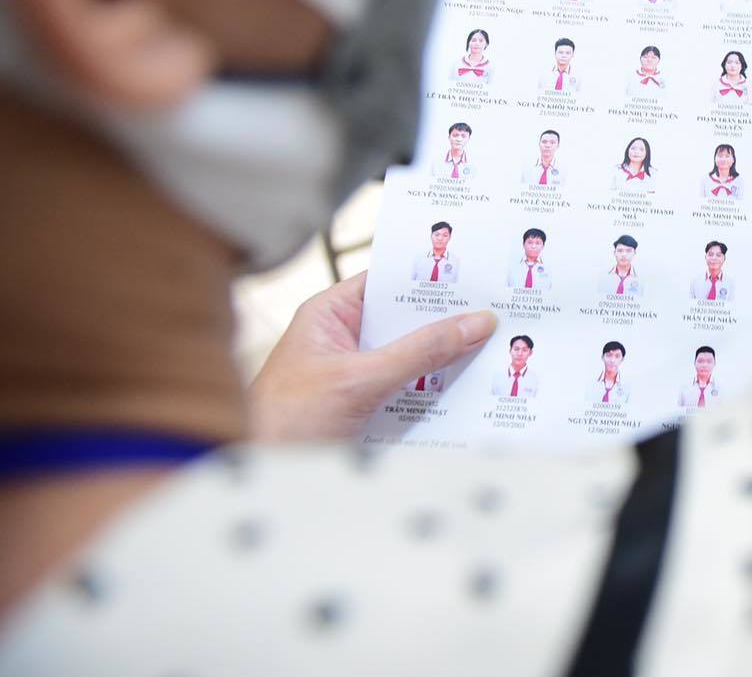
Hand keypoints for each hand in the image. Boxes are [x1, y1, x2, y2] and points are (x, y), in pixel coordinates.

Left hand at [247, 272, 495, 440]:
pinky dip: (434, 393)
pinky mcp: (365, 409)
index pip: (387, 282)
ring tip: (493, 350)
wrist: (257, 476)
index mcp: (330, 315)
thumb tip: (473, 323)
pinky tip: (467, 392)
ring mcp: (355, 376)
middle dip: (446, 322)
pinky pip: (408, 392)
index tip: (474, 274)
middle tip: (495, 314)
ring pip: (411, 359)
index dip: (428, 277)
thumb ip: (419, 352)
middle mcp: (343, 340)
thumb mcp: (360, 380)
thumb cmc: (284, 421)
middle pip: (406, 322)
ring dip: (444, 361)